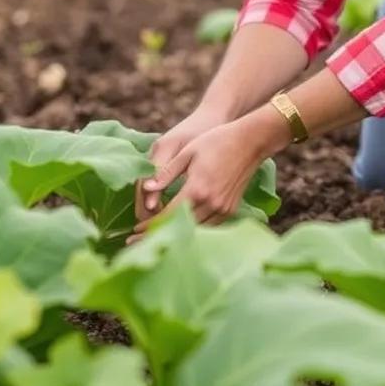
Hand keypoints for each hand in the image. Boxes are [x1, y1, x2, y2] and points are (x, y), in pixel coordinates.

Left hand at [129, 111, 288, 241]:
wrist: (250, 141)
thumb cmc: (216, 141)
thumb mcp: (187, 153)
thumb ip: (166, 173)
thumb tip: (146, 189)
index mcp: (196, 189)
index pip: (167, 215)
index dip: (149, 226)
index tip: (134, 232)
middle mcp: (210, 203)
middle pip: (179, 228)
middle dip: (158, 235)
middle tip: (137, 243)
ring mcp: (222, 208)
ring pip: (195, 231)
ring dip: (176, 235)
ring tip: (157, 239)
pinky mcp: (230, 209)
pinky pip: (208, 226)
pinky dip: (194, 230)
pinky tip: (181, 230)